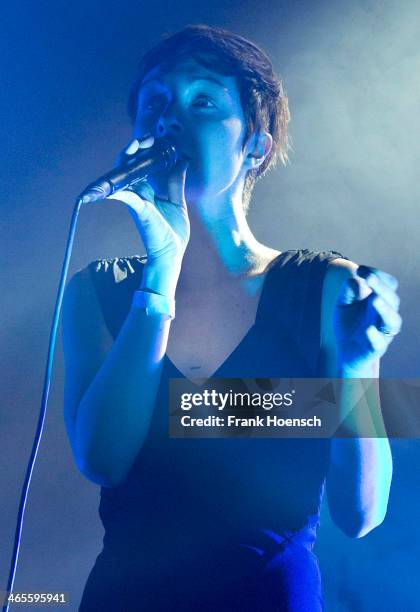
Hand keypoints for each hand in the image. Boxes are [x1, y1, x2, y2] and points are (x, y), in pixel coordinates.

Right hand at [107, 135, 190, 263]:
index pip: (138, 165)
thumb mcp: (178, 201)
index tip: (155, 140)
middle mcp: (138, 194)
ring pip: (122, 176)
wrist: (172, 253)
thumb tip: (183, 161)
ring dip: (127, 158)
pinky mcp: (140, 211)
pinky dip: (119, 189)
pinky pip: (126, 198)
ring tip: (137, 145)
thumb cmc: (172, 231)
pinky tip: (118, 181)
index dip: (144, 150)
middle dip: (134, 148)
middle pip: (127, 166)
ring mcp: (137, 202)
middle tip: (148, 139)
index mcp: (147, 191)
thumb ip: (176, 182)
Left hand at [333, 265, 401, 372]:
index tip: (360, 269)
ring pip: (393, 321)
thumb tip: (354, 279)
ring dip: (384, 309)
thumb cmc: (347, 324)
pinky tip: (367, 329)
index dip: (378, 275)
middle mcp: (385, 315)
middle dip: (381, 287)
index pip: (388, 284)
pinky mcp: (375, 349)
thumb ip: (347, 292)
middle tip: (368, 277)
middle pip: (392, 299)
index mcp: (380, 301)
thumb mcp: (342, 304)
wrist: (345, 352)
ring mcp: (382, 332)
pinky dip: (374, 336)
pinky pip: (380, 343)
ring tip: (375, 300)